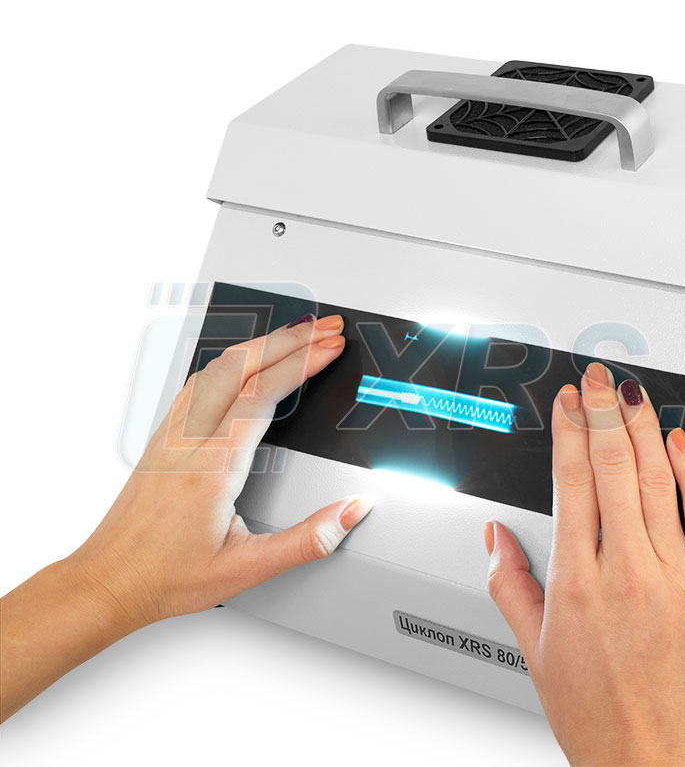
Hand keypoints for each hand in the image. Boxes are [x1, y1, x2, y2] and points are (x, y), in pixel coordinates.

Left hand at [2, 312, 371, 721]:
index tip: (332, 347)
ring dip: (260, 344)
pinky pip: (198, 383)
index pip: (264, 394)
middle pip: (241, 366)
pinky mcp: (162, 439)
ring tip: (294, 334)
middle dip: (290, 339)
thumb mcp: (247, 569)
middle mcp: (189, 441)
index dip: (303, 363)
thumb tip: (351, 512)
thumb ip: (307, 540)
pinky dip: (232, 360)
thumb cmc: (165, 578)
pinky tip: (243, 363)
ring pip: (216, 368)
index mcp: (213, 467)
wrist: (106, 583)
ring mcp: (171, 435)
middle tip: (326, 328)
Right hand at [485, 362, 684, 765]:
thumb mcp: (535, 650)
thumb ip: (510, 584)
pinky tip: (679, 443)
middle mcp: (627, 573)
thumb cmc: (597, 714)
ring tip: (631, 394)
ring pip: (659, 481)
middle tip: (597, 379)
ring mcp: (677, 578)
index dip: (568, 432)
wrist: (653, 761)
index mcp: (577, 584)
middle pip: (614, 468)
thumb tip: (495, 535)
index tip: (566, 403)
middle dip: (602, 413)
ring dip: (643, 429)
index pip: (572, 483)